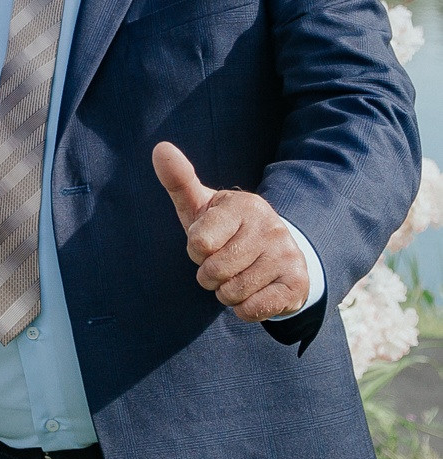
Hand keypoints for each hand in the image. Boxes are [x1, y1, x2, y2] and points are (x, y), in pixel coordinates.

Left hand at [153, 142, 311, 321]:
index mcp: (245, 205)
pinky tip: (253, 292)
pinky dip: (243, 308)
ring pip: (231, 292)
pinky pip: (252, 310)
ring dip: (225, 292)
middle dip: (208, 275)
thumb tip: (160, 148)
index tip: (208, 243)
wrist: (275, 255)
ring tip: (237, 276)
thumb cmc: (224, 229)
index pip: (199, 243)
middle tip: (221, 263)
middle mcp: (271, 228)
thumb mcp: (200, 205)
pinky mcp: (297, 285)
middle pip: (214, 271)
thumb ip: (178, 180)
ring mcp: (287, 256)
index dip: (196, 250)